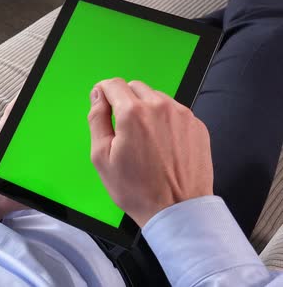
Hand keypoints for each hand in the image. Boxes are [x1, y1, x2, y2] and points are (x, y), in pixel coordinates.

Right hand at [88, 78, 213, 226]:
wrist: (176, 209)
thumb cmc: (137, 189)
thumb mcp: (102, 157)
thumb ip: (96, 119)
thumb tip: (97, 96)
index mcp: (133, 114)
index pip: (114, 84)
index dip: (103, 91)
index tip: (102, 102)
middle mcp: (160, 107)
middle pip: (135, 87)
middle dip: (124, 100)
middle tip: (122, 128)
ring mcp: (182, 115)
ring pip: (156, 97)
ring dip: (146, 109)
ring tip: (144, 139)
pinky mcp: (197, 125)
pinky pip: (175, 112)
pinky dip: (165, 120)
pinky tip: (161, 144)